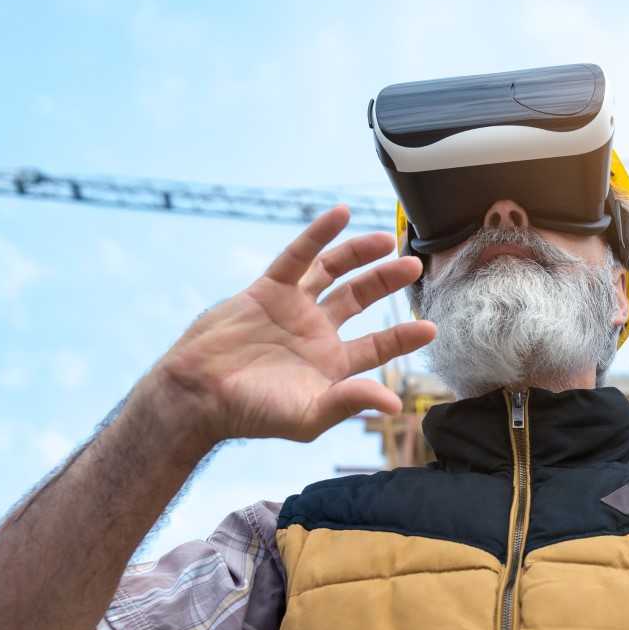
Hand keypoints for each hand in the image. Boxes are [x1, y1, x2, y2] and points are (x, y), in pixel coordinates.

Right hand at [149, 205, 435, 445]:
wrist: (197, 395)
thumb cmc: (251, 413)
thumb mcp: (308, 416)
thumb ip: (351, 403)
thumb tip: (396, 405)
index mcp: (331, 364)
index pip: (377, 346)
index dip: (404, 336)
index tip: (432, 328)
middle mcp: (315, 331)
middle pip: (360, 298)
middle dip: (387, 281)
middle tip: (414, 265)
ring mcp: (292, 307)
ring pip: (333, 272)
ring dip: (359, 254)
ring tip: (387, 240)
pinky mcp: (268, 289)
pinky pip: (298, 255)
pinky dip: (319, 234)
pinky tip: (340, 213)